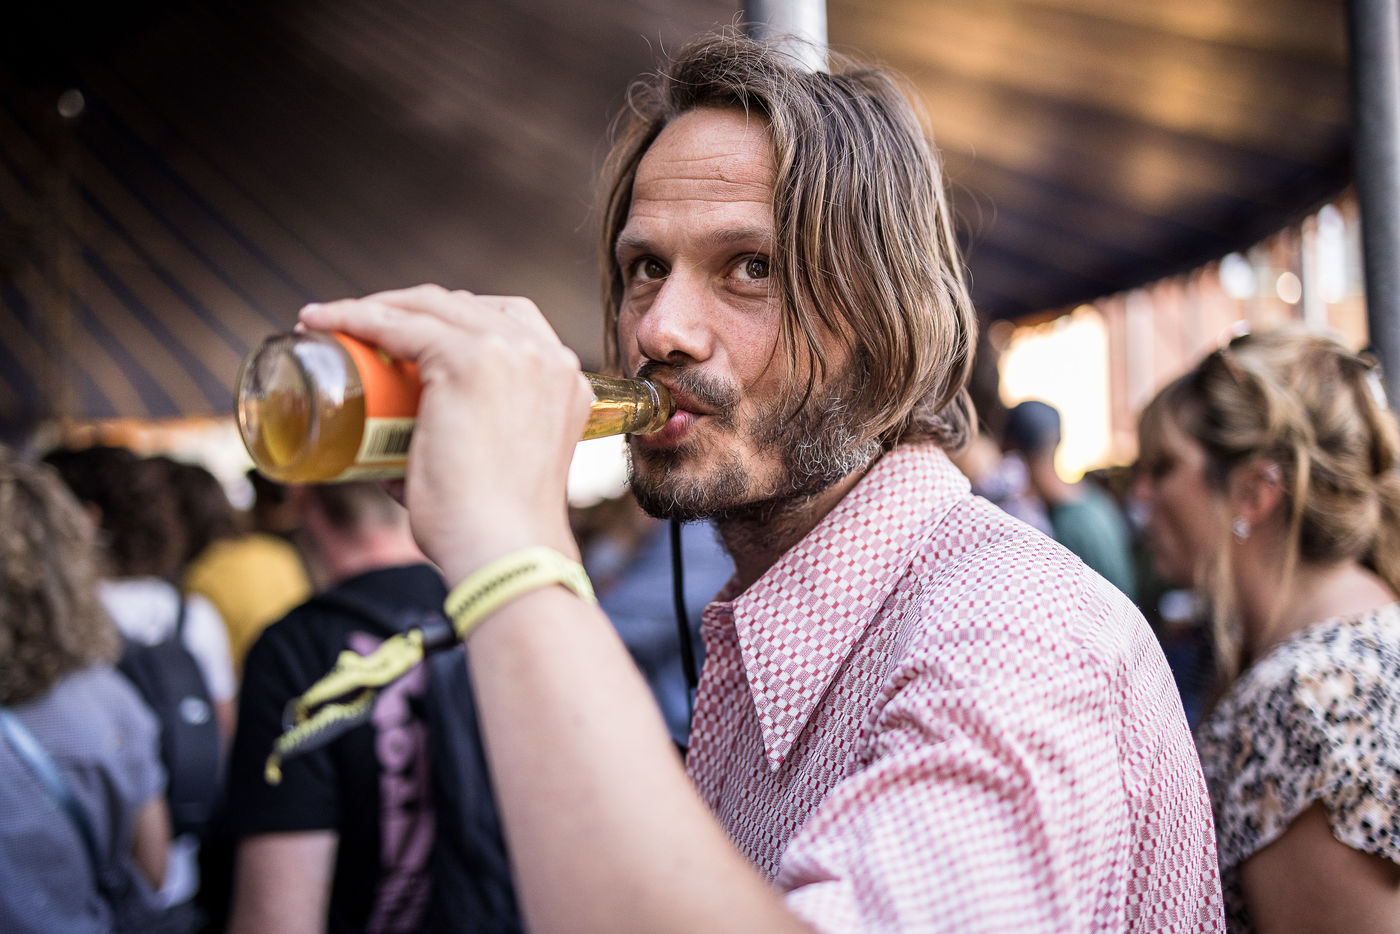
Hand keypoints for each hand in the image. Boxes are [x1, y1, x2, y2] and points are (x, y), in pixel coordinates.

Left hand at [299, 285, 591, 582]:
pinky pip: (398, 324)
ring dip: (375, 307)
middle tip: (356, 331)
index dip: (447, 320)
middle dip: (406, 310)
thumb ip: (457, 452)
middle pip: (464, 306)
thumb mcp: (493, 469)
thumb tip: (384, 461)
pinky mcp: (469, 361)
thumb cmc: (492, 530)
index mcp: (564, 379)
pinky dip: (354, 317)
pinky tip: (322, 322)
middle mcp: (547, 355)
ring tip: (330, 324)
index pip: (502, 321)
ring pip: (430, 307)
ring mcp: (512, 352)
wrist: (504, 550)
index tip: (400, 337)